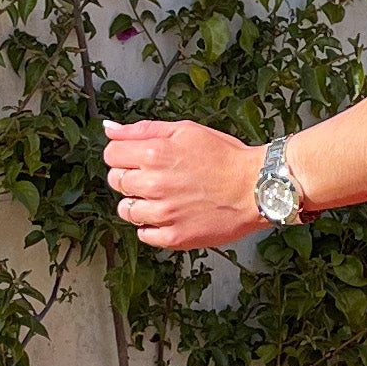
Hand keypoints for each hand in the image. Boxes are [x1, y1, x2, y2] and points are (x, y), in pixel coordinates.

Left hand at [101, 116, 269, 252]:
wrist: (256, 187)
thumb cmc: (225, 157)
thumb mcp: (185, 130)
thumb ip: (143, 129)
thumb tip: (110, 128)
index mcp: (154, 154)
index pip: (110, 155)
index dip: (121, 154)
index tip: (134, 158)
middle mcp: (154, 184)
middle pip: (115, 181)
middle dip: (130, 177)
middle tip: (154, 177)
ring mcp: (163, 213)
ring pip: (126, 211)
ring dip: (139, 204)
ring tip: (163, 198)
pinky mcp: (174, 236)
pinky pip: (144, 235)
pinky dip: (152, 227)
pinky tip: (170, 215)